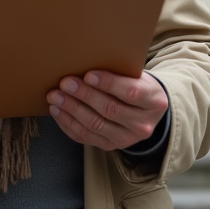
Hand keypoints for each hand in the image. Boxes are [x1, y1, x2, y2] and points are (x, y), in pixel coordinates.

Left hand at [47, 69, 167, 150]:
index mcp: (153, 101)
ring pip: (95, 125)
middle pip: (110, 109)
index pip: (131, 93)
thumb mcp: (138, 76)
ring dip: (71, 110)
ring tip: (55, 96)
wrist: (145, 112)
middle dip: (84, 95)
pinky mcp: (110, 146)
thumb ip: (120, 72)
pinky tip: (57, 111)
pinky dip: (68, 123)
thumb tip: (85, 62)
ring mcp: (127, 139)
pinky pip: (85, 137)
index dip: (109, 84)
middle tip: (65, 83)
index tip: (88, 74)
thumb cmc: (136, 85)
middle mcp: (142, 124)